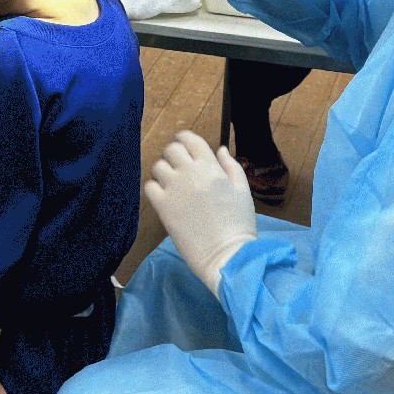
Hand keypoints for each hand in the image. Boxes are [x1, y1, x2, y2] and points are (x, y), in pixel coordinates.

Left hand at [144, 130, 257, 295]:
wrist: (226, 254)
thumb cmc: (239, 224)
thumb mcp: (243, 190)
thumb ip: (231, 166)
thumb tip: (220, 149)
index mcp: (211, 167)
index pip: (190, 139)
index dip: (185, 139)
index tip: (184, 145)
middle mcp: (190, 173)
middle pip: (172, 150)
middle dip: (174, 154)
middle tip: (179, 166)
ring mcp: (174, 189)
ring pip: (158, 166)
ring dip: (164, 171)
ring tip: (171, 182)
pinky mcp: (163, 207)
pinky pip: (149, 187)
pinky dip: (155, 188)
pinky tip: (164, 196)